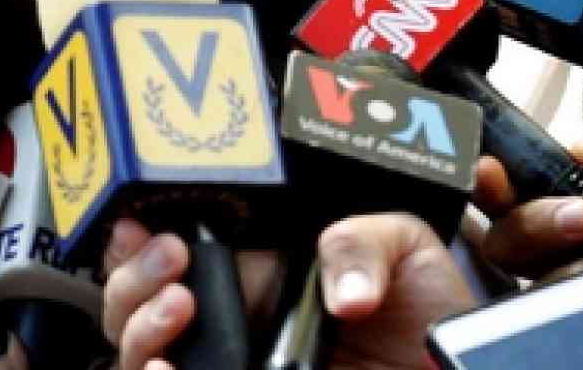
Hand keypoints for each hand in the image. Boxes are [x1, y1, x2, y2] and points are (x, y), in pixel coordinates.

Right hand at [99, 214, 470, 369]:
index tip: (139, 227)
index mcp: (252, 275)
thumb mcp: (405, 249)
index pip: (165, 254)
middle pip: (134, 306)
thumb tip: (340, 292)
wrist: (451, 366)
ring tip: (177, 306)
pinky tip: (166, 368)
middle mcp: (230, 325)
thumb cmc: (430, 320)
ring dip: (138, 325)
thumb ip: (361, 241)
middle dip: (132, 278)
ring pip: (140, 355)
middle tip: (169, 258)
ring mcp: (231, 365)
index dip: (135, 241)